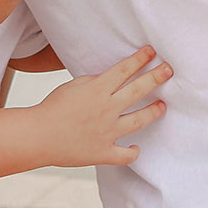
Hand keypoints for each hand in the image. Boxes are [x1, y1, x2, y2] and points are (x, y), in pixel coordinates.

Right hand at [32, 46, 170, 169]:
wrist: (38, 136)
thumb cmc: (52, 107)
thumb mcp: (74, 85)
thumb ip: (94, 82)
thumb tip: (110, 81)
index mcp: (98, 90)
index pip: (124, 70)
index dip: (140, 59)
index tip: (152, 52)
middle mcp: (107, 109)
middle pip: (137, 90)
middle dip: (156, 78)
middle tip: (169, 70)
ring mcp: (108, 132)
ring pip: (138, 120)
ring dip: (153, 112)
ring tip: (163, 106)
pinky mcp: (103, 152)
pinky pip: (124, 155)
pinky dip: (132, 152)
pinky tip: (137, 148)